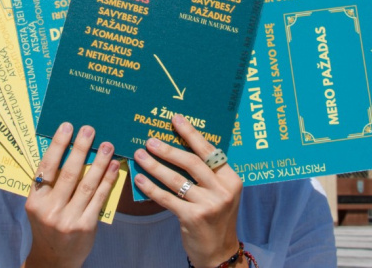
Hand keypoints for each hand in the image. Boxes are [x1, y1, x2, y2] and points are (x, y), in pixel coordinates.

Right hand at [23, 122, 120, 267]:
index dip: (58, 145)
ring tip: (107, 145)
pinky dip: (108, 180)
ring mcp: (68, 219)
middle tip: (89, 129)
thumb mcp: (40, 206)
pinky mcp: (86, 226)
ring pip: (87, 184)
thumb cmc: (48, 225)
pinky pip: (99, 198)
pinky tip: (114, 166)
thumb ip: (48, 183)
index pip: (46, 167)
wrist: (54, 259)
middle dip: (80, 148)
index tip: (67, 127)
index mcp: (35, 201)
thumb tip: (65, 149)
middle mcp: (50, 210)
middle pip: (68, 173)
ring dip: (99, 162)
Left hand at [133, 114, 243, 266]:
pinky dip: (151, 187)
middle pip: (191, 162)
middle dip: (168, 149)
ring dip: (155, 166)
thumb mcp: (220, 192)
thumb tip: (178, 146)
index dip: (190, 133)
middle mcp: (222, 190)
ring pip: (176, 179)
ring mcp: (209, 204)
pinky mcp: (193, 217)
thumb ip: (207, 173)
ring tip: (140, 155)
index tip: (175, 119)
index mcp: (231, 178)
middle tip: (149, 140)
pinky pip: (167, 198)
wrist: (218, 250)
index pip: (208, 151)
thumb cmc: (215, 216)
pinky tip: (140, 179)